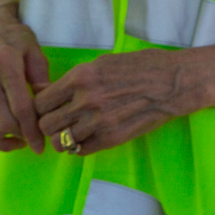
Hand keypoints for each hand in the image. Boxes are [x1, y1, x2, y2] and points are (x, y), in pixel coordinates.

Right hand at [0, 3, 50, 152]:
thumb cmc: (18, 43)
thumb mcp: (35, 51)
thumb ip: (42, 78)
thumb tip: (48, 105)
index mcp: (4, 61)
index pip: (20, 106)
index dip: (32, 130)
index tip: (41, 146)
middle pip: (3, 121)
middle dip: (22, 136)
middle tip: (35, 140)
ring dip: (7, 139)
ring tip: (23, 137)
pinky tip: (8, 137)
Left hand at [34, 49, 205, 155]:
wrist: (174, 81)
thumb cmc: (141, 66)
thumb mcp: (103, 63)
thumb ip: (74, 78)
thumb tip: (45, 90)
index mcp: (80, 77)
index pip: (40, 101)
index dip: (40, 106)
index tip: (46, 108)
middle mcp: (85, 101)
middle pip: (45, 123)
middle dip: (47, 124)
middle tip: (56, 122)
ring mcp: (99, 122)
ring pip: (60, 141)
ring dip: (61, 139)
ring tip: (70, 133)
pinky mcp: (112, 138)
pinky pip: (81, 151)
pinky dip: (78, 147)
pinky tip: (85, 139)